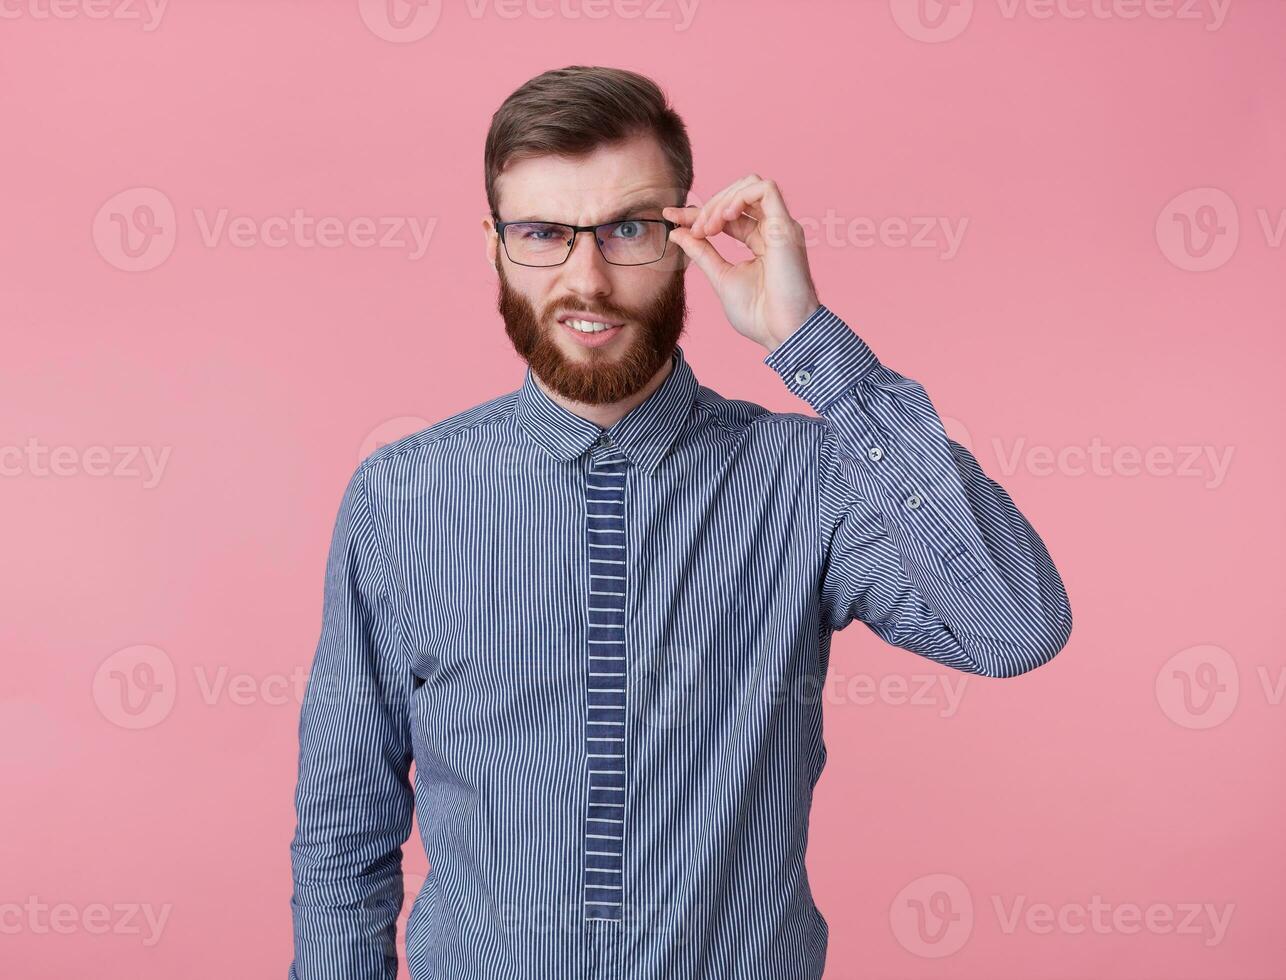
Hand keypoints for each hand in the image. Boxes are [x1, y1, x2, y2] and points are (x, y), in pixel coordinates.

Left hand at [663, 174, 820, 352]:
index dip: (698, 213)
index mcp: (759, 242)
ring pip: (751, 185)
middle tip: (693, 230)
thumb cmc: (759, 314)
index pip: (727, 215)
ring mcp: (780, 226)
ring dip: (722, 201)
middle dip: (708, 207)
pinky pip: (765, 190)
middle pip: (738, 195)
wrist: (782, 333)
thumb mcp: (721, 277)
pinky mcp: (786, 226)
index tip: (671, 218)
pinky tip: (725, 218)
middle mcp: (772, 230)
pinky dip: (739, 197)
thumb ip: (702, 253)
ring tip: (708, 227)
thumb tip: (678, 233)